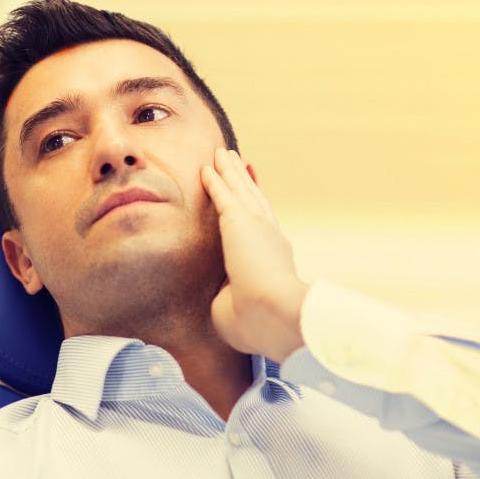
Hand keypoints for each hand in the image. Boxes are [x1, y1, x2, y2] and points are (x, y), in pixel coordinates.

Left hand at [200, 148, 308, 362]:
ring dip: (230, 172)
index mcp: (271, 264)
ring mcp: (255, 228)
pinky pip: (223, 195)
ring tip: (222, 154)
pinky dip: (215, 179)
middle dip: (245, 182)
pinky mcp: (238, 221)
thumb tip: (224, 296)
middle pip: (254, 202)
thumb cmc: (256, 324)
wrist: (272, 313)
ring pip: (239, 191)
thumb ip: (229, 298)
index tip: (252, 200)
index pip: (261, 232)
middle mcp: (268, 240)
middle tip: (238, 163)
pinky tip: (207, 167)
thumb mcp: (237, 310)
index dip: (256, 214)